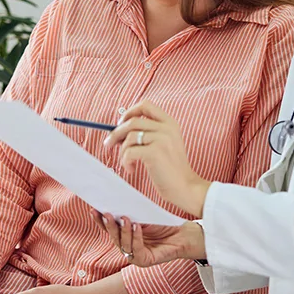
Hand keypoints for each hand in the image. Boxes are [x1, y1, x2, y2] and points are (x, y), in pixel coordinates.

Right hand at [96, 212, 205, 267]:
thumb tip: (114, 204)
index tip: (94, 210)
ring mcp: (135, 256)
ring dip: (123, 231)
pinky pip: (136, 250)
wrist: (182, 234)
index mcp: (124, 236)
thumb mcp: (142, 217)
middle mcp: (127, 247)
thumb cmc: (162, 224)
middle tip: (107, 214)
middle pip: (113, 237)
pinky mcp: (144, 261)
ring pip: (123, 244)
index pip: (108, 229)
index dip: (100, 221)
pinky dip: (136, 238)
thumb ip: (128, 215)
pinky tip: (137, 227)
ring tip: (125, 218)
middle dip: (109, 225)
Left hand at [105, 101, 211, 216]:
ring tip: (127, 162)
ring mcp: (162, 139)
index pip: (146, 105)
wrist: (185, 187)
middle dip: (116, 133)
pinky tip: (131, 169)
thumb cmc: (170, 169)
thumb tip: (117, 130)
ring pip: (129, 137)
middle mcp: (167, 128)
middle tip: (108, 144)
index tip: (120, 124)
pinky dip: (125, 161)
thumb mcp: (163, 145)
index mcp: (170, 123)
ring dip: (122, 151)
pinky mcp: (155, 152)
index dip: (129, 112)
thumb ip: (147, 134)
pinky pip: (129, 152)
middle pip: (132, 121)